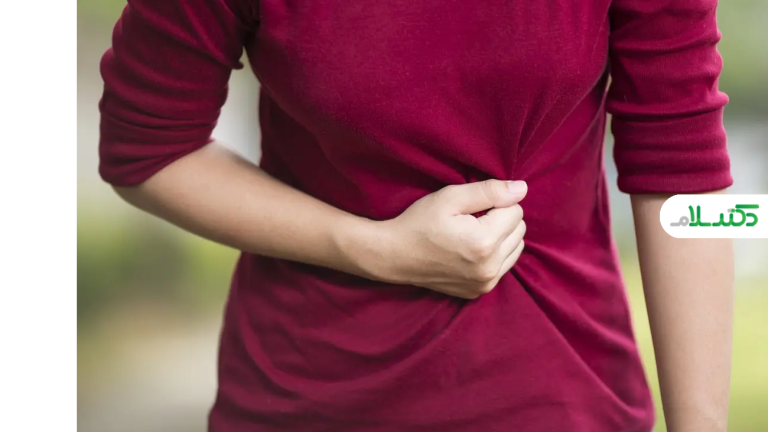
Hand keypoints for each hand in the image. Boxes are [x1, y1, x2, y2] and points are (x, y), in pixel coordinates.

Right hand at [372, 179, 526, 298]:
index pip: (516, 211)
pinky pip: (504, 265)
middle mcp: (489, 267)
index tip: (472, 206)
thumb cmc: (419, 222)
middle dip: (502, 219)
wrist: (394, 255)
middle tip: (472, 218)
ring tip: (473, 232)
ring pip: (516, 248)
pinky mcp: (480, 291)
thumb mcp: (450, 198)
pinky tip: (471, 249)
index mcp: (484, 242)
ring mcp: (485, 283)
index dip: (496, 202)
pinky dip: (495, 254)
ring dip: (502, 237)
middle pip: (519, 230)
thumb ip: (490, 191)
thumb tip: (522, 189)